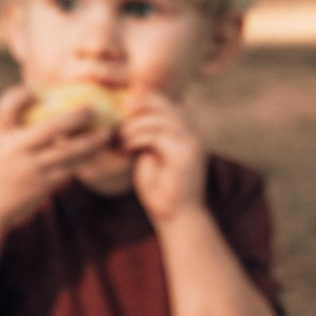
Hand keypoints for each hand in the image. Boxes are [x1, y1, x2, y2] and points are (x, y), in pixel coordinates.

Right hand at [0, 85, 109, 234]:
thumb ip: (11, 133)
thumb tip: (37, 113)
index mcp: (0, 136)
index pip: (7, 107)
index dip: (20, 95)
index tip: (34, 91)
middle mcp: (15, 149)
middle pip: (50, 128)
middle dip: (74, 117)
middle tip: (91, 109)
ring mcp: (31, 168)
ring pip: (68, 151)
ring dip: (90, 142)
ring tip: (105, 134)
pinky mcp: (42, 185)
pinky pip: (69, 169)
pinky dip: (83, 160)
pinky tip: (94, 153)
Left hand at [113, 91, 209, 224]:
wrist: (176, 217)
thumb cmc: (160, 190)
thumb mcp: (148, 157)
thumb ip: (145, 138)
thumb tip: (128, 119)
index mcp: (186, 134)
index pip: (169, 106)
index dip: (149, 98)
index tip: (125, 97)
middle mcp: (194, 136)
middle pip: (169, 107)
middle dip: (144, 103)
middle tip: (121, 105)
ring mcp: (193, 144)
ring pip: (163, 120)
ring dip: (138, 124)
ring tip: (121, 135)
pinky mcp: (187, 156)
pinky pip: (160, 137)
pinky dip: (140, 138)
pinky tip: (127, 147)